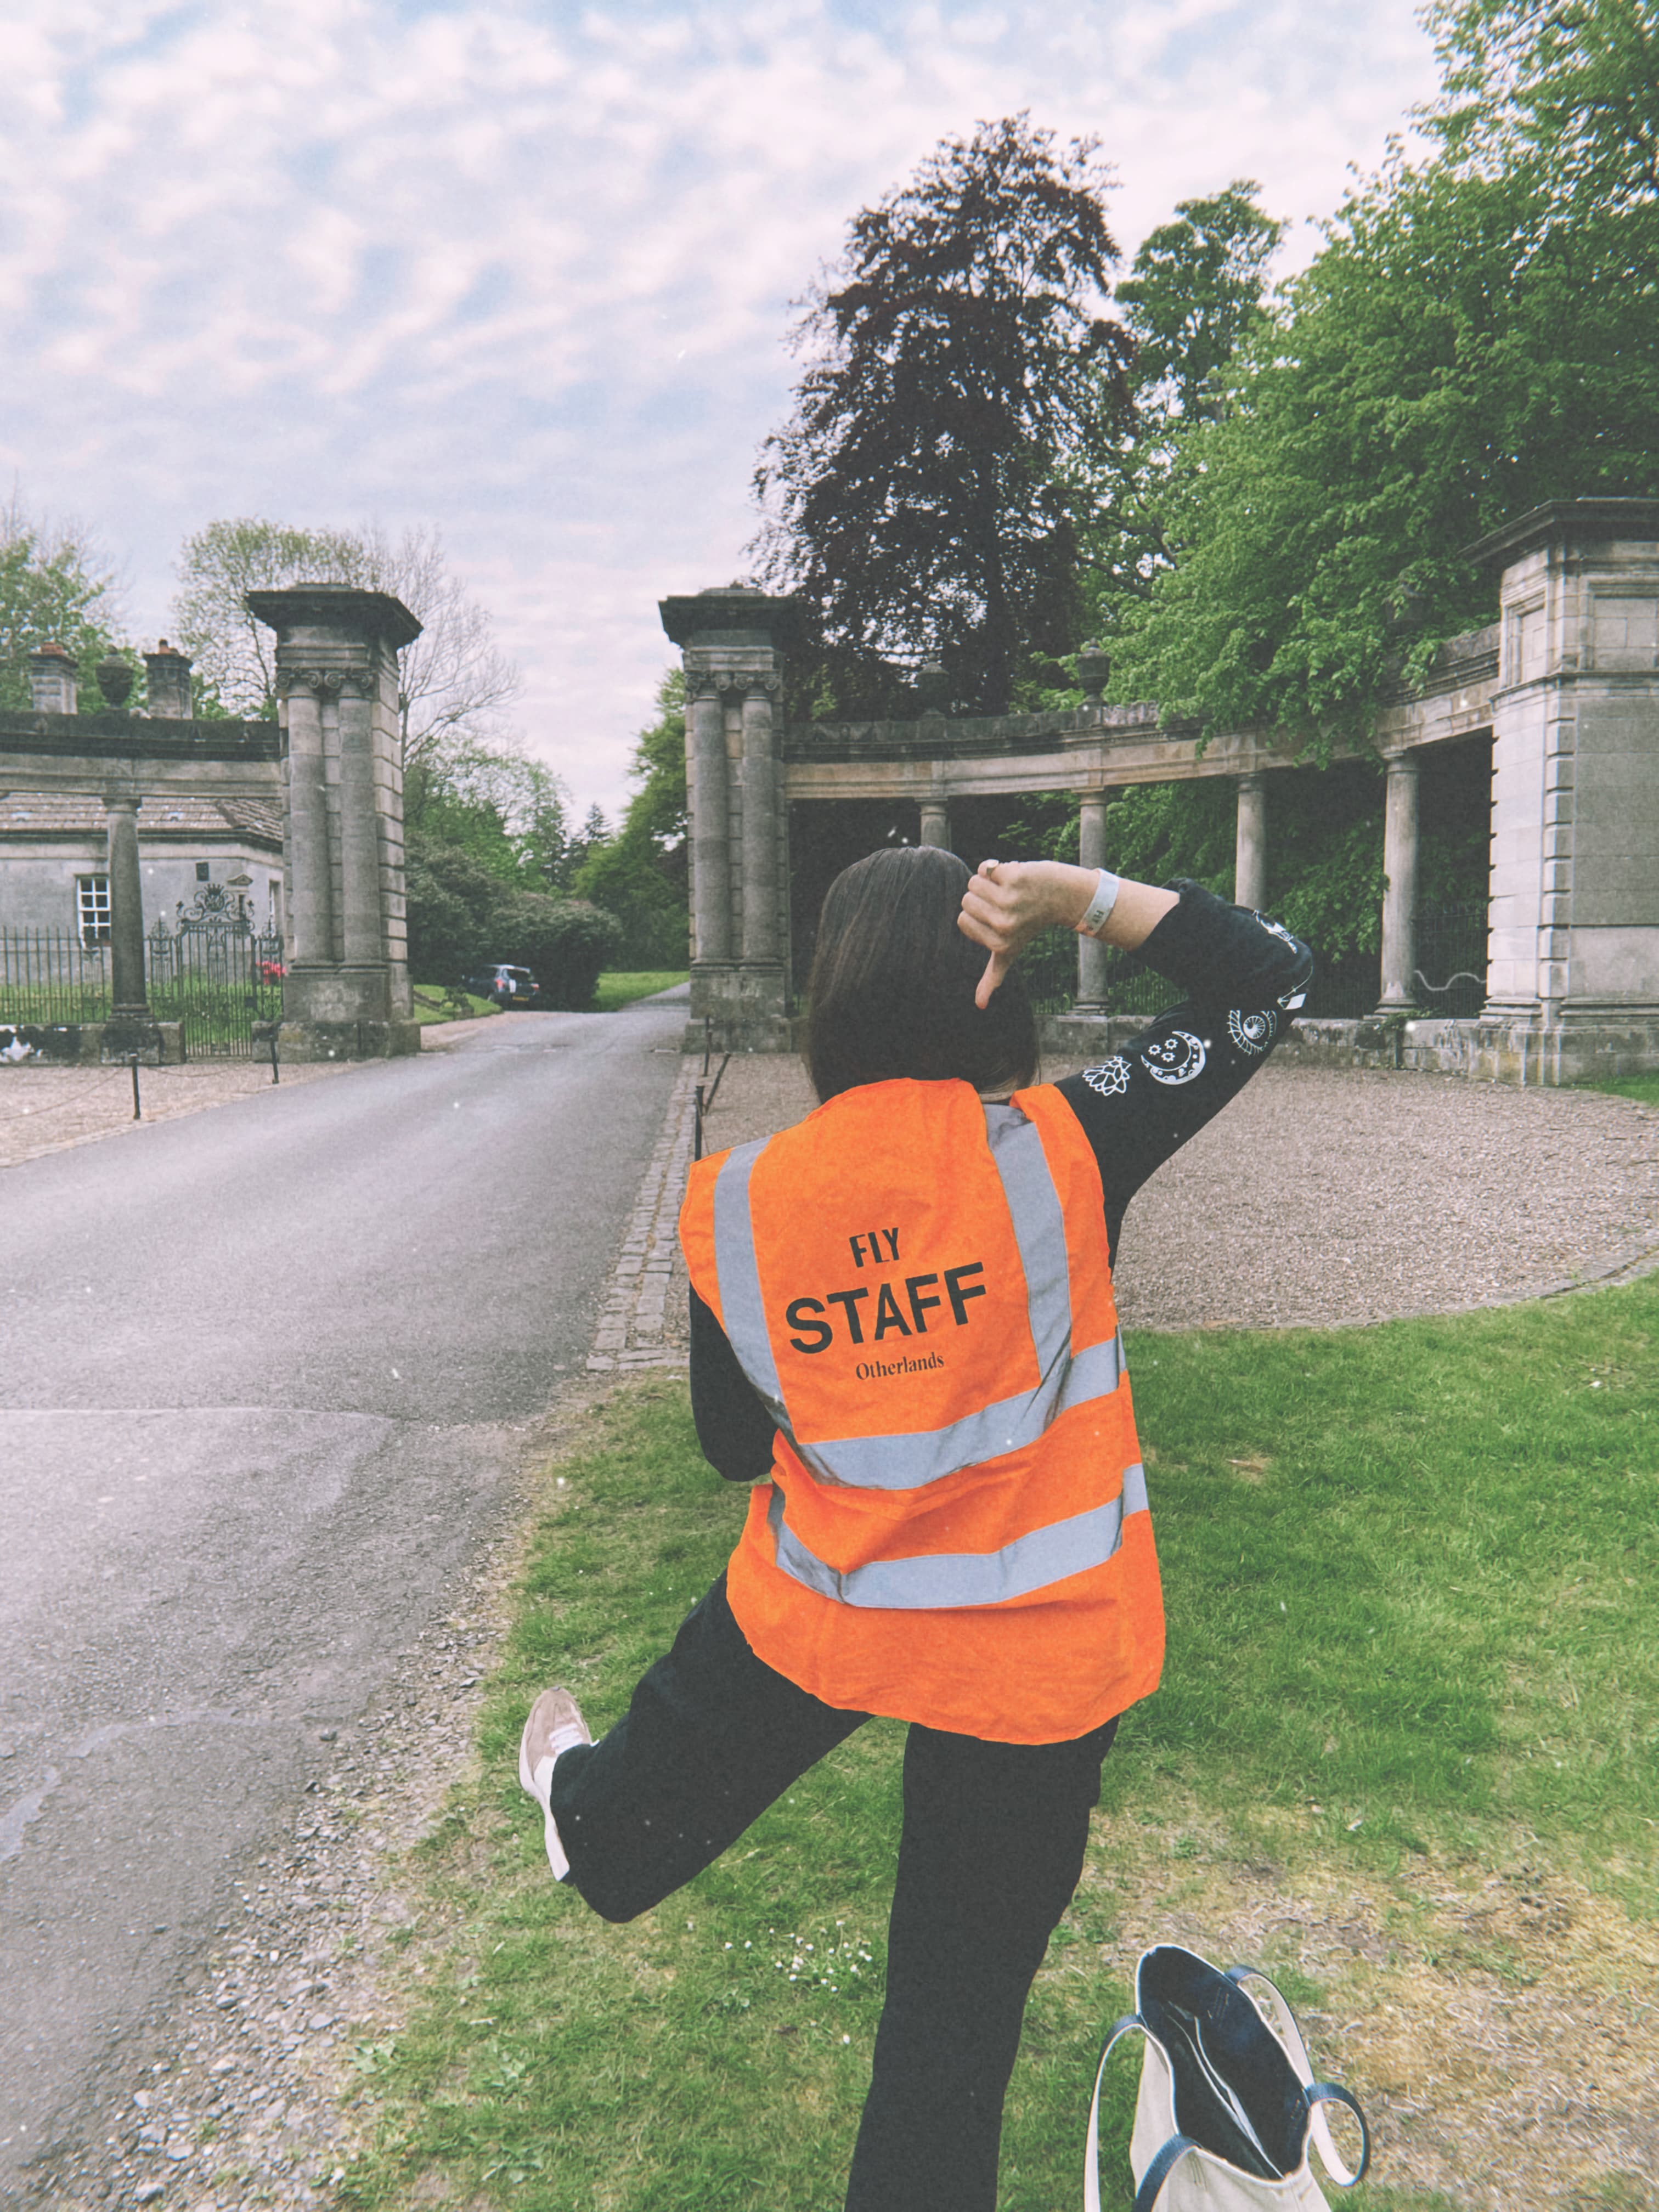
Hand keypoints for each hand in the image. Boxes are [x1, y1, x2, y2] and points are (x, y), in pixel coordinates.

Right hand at [957, 860, 1082, 1009]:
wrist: (1063, 897)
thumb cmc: (1031, 924)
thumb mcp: (1011, 952)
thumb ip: (993, 976)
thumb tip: (980, 1006)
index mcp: (999, 944)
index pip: (962, 920)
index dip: (977, 914)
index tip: (998, 916)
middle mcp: (1004, 925)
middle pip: (966, 900)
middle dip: (982, 896)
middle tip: (1007, 901)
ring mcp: (1009, 901)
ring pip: (973, 883)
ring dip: (988, 881)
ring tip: (1010, 889)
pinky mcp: (1014, 878)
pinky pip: (986, 868)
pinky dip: (996, 867)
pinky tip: (1015, 875)